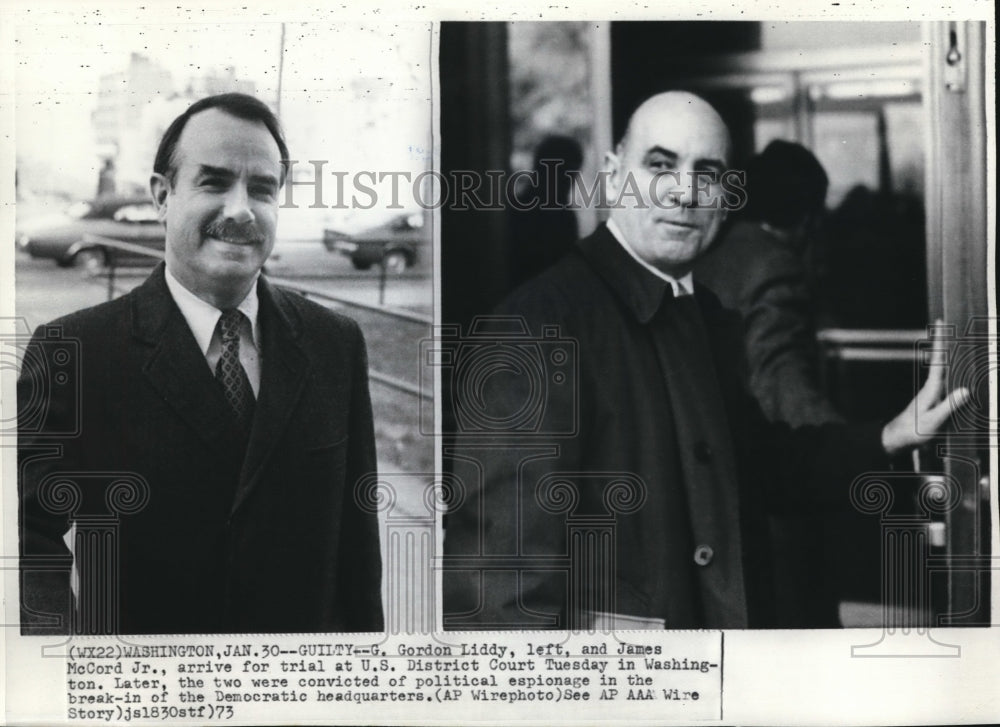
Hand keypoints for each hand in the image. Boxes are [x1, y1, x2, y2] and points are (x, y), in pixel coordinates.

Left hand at [881, 321, 970, 455]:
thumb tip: (965, 390)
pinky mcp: (934, 400)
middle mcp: (931, 387)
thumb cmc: (914, 431)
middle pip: (942, 360)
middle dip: (946, 342)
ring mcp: (932, 393)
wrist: (898, 439)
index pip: (938, 360)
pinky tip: (957, 372)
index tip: (940, 323)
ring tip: (956, 341)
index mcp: (931, 388)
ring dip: (949, 355)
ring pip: (945, 371)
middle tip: (948, 324)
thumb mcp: (934, 420)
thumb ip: (950, 405)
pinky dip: (952, 372)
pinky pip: (946, 383)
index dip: (940, 341)